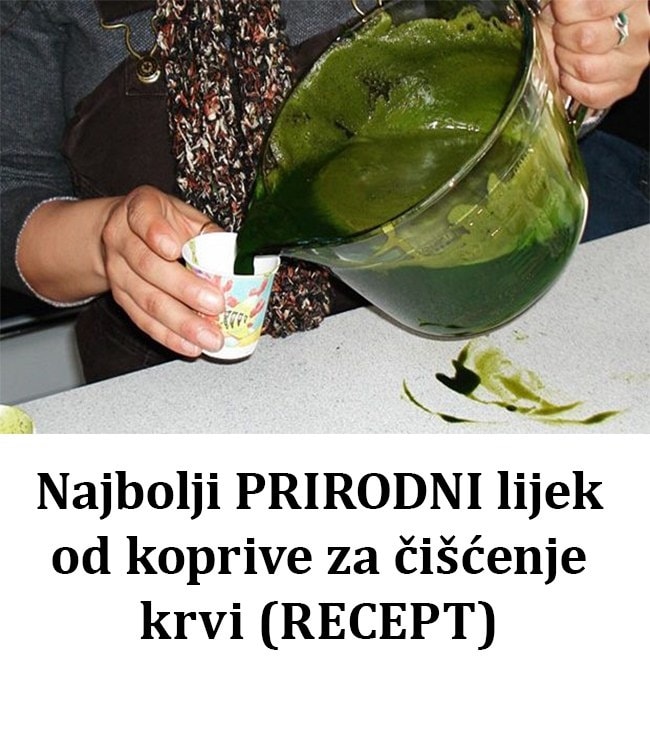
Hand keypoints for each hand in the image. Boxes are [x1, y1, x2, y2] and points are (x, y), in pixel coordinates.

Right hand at [101, 185, 224, 356]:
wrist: (124, 235)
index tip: (174, 249)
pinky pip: (144, 321)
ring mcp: (118, 271)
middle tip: (215, 304)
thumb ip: (208, 233)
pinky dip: (168, 336)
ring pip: (147, 299)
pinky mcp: (121, 299)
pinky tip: (189, 345)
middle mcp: (121, 239)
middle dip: (185, 290)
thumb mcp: (184, 216)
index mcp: (139, 209)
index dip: (156, 233)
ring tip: (209, 336)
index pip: (143, 217)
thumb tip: (240, 259)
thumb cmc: (163, 223)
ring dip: (181, 322)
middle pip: (148, 266)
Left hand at [540, 0, 649, 108]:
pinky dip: (571, 85)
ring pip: (586, 69)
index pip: (594, 7)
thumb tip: (561, 5)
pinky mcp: (624, 86)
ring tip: (568, 50)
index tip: (562, 10)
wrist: (571, 33)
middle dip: (563, 36)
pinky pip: (589, 94)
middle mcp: (640, 27)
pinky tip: (572, 71)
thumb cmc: (572, 10)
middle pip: (586, 39)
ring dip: (566, 61)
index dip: (566, 11)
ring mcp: (634, 60)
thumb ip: (567, 1)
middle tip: (564, 31)